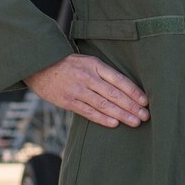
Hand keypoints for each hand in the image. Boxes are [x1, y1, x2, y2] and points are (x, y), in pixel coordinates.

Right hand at [25, 54, 149, 128]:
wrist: (39, 66)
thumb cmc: (68, 65)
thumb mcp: (87, 61)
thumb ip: (103, 73)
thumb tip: (126, 89)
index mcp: (95, 65)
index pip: (119, 79)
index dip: (133, 91)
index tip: (145, 101)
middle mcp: (87, 77)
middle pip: (114, 94)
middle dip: (131, 106)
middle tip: (145, 116)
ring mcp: (77, 90)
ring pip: (103, 104)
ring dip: (121, 114)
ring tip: (135, 122)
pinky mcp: (68, 101)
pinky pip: (88, 112)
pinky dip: (102, 118)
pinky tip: (114, 123)